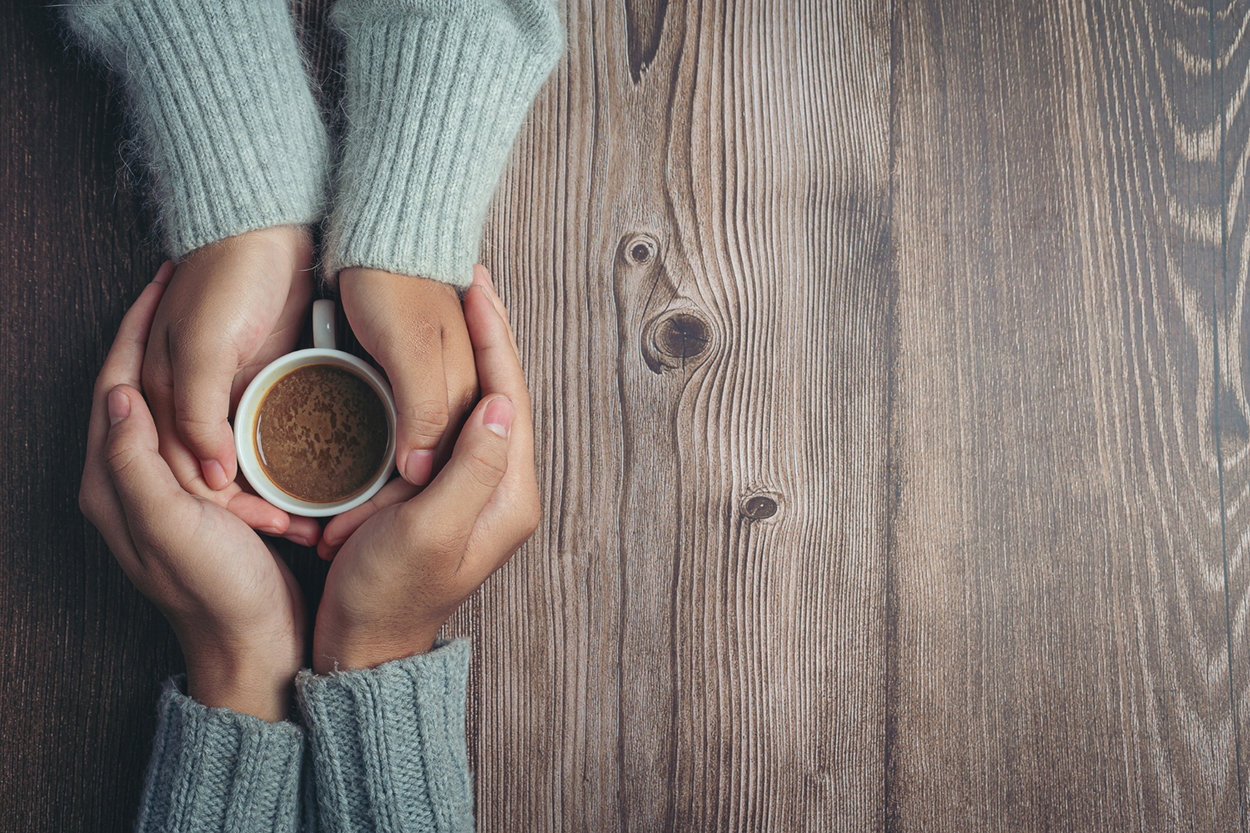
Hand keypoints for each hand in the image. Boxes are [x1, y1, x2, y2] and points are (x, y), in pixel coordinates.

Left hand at [81, 263, 307, 720]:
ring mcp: (163, 491)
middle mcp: (128, 482)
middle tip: (181, 286)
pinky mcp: (196, 500)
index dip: (134, 331)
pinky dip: (208, 397)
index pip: (113, 387)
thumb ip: (136, 464)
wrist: (252, 645)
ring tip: (209, 320)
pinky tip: (237, 379)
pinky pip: (194, 433)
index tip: (162, 283)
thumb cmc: (215, 590)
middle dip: (151, 334)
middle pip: (133, 389)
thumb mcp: (170, 526)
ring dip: (179, 360)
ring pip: (164, 407)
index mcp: (111, 484)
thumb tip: (121, 395)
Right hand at [142, 225, 319, 546]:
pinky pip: (275, 432)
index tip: (266, 527)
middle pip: (214, 476)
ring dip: (274, 493)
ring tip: (313, 520)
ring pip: (246, 462)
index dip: (222, 505)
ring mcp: (231, 389)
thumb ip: (196, 411)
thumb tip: (211, 476)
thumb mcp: (204, 347)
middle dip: (251, 511)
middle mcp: (192, 399)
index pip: (182, 473)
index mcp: (161, 394)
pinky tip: (323, 482)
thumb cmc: (229, 279)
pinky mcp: (268, 377)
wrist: (271, 224)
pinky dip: (293, 461)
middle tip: (298, 532)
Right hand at [312, 266, 539, 671]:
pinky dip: (442, 385)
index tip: (477, 288)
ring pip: (478, 405)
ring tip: (457, 303)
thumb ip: (470, 469)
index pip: (511, 398)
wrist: (362, 648)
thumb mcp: (429, 531)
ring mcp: (475, 492)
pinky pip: (452, 426)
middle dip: (488, 336)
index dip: (495, 339)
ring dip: (469, 355)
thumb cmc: (388, 596)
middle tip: (473, 279)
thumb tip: (500, 403)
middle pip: (502, 394)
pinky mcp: (445, 494)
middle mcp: (502, 490)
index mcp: (510, 495)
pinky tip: (425, 360)